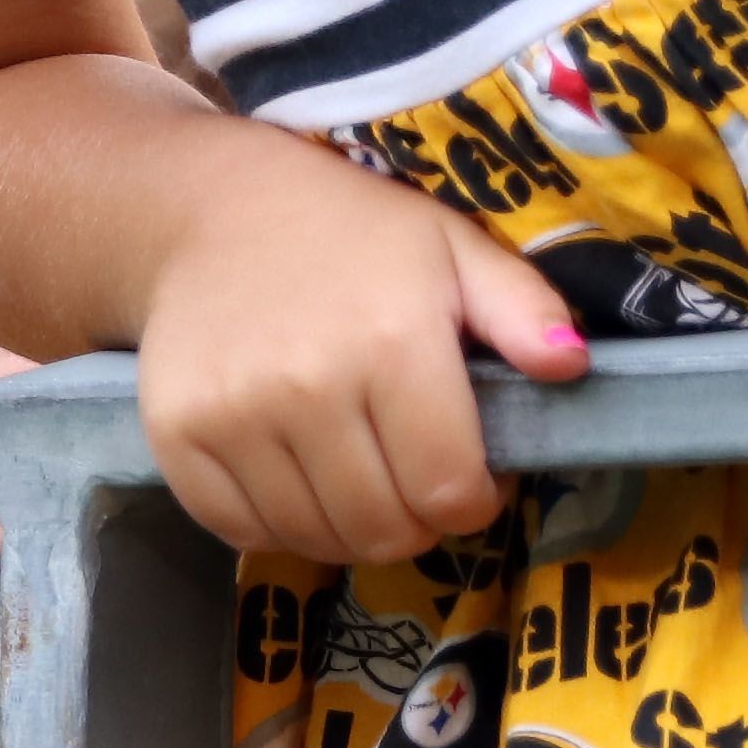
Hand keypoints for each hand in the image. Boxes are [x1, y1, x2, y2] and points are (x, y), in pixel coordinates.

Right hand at [132, 136, 582, 563]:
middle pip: (385, 529)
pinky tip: (296, 474)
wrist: (208, 207)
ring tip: (356, 471)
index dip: (473, 499)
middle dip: (415, 517)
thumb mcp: (450, 247)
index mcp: (393, 342)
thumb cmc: (351, 231)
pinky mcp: (176, 436)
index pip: (449, 492)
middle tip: (410, 472)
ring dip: (350, 525)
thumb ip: (521, 306)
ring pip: (316, 540)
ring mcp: (234, 416)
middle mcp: (309, 386)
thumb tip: (571, 367)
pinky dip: (278, 524)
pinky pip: (243, 532)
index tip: (467, 470)